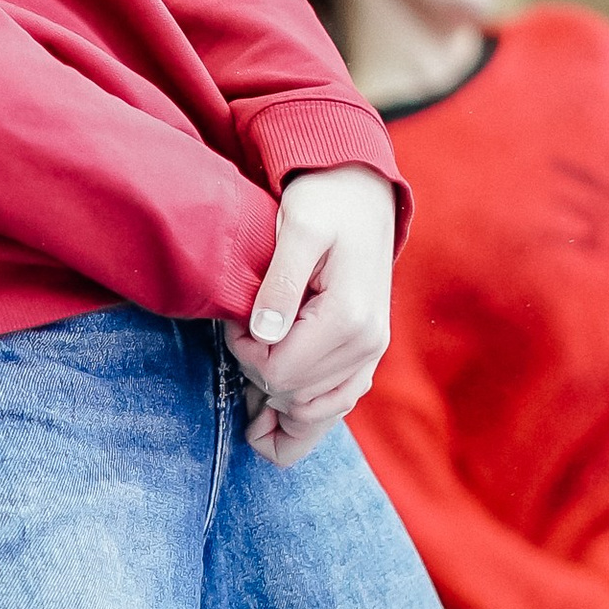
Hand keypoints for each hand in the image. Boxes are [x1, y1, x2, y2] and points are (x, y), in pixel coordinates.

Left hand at [226, 166, 396, 466]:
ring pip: (314, 413)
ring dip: (277, 399)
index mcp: (349, 317)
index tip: (236, 323)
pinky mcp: (368, 356)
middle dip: (258, 372)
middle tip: (244, 333)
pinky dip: (303, 413)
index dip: (245, 355)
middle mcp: (368, 344)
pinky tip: (274, 402)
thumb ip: (280, 282)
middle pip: (293, 395)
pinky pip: (336, 406)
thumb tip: (264, 335)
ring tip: (253, 365)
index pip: (280, 373)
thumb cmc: (325, 204)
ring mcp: (371, 354)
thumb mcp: (297, 228)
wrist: (363, 195)